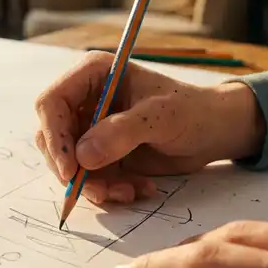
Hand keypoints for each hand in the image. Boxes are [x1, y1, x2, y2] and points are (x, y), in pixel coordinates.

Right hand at [33, 51, 264, 202]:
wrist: (215, 132)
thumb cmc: (192, 110)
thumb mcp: (160, 117)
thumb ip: (120, 133)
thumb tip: (81, 156)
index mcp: (93, 75)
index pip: (52, 104)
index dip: (53, 136)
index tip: (70, 170)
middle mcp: (85, 101)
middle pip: (52, 138)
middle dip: (72, 169)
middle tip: (99, 190)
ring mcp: (92, 129)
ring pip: (69, 164)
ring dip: (94, 185)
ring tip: (129, 192)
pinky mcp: (102, 155)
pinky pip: (89, 178)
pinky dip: (109, 190)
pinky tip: (138, 189)